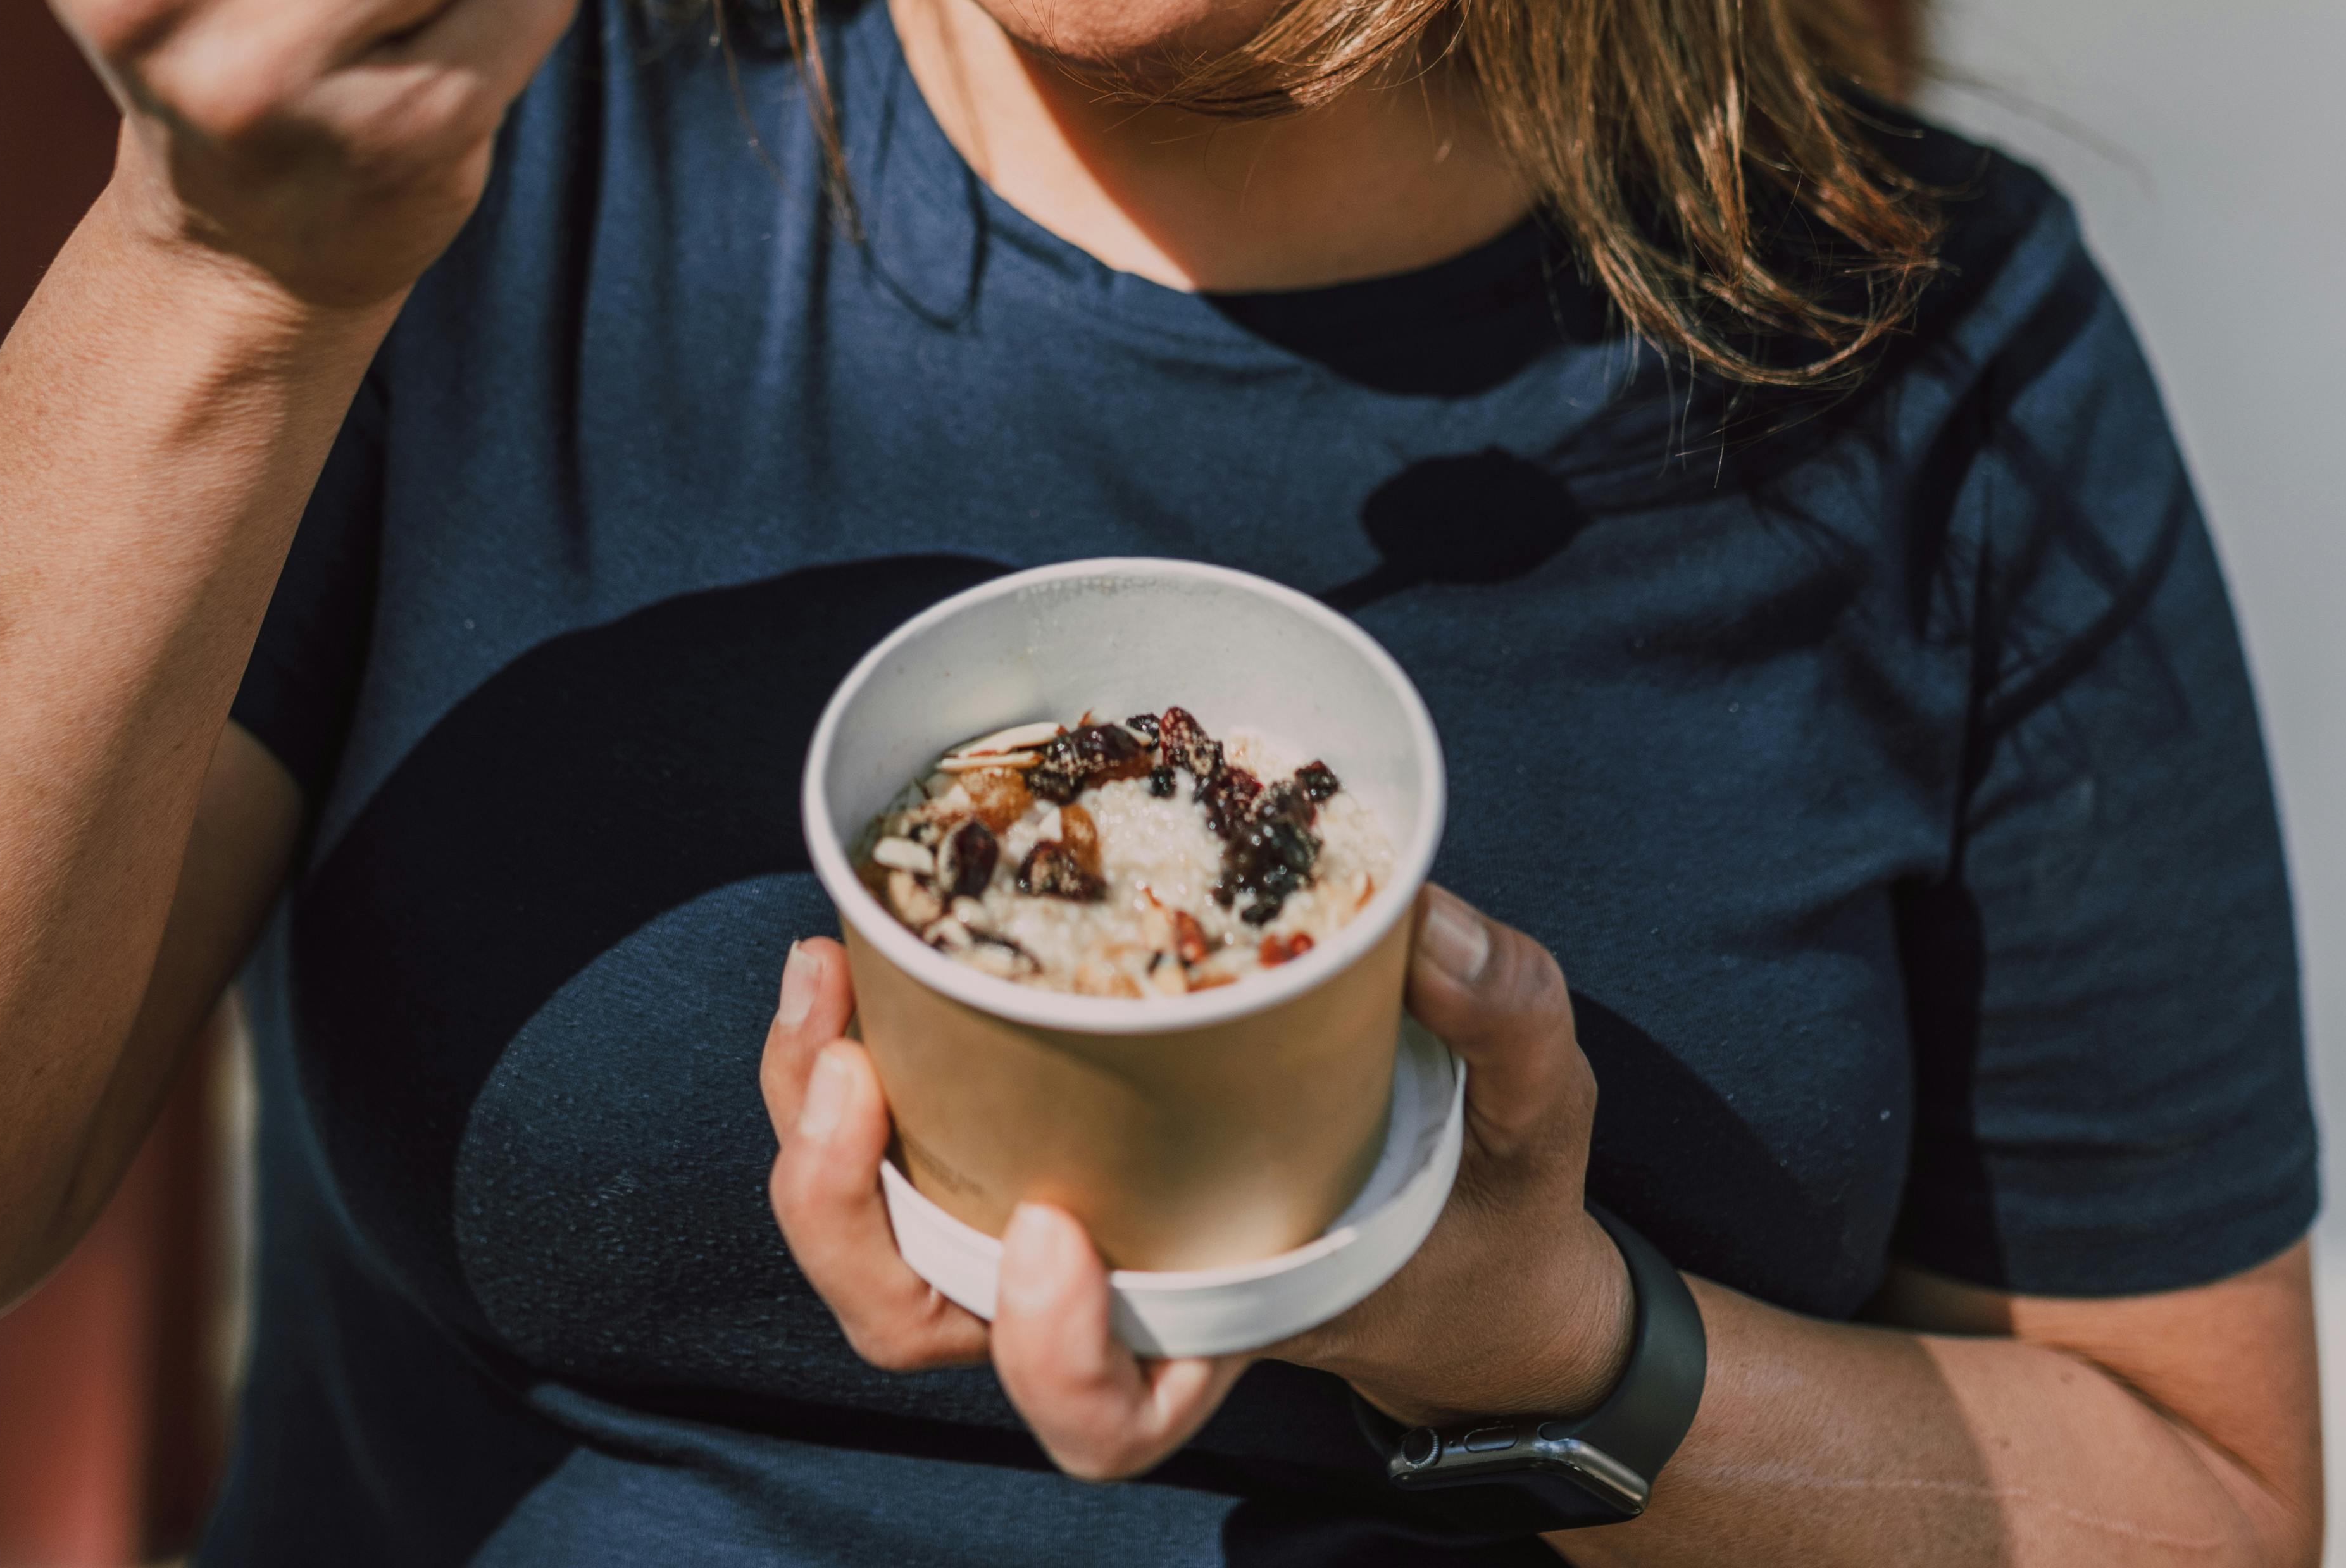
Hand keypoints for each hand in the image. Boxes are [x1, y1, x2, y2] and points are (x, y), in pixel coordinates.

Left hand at [759, 888, 1630, 1481]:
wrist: (1461, 1202)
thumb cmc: (1492, 1189)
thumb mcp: (1536, 1110)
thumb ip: (1505, 1020)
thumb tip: (1430, 922)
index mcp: (1217, 1330)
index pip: (1104, 1424)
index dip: (1052, 1359)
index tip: (1059, 1234)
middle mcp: (1106, 1300)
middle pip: (924, 1324)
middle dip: (848, 1215)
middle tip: (852, 1074)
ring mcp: (1042, 1220)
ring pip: (872, 1234)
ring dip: (809, 1125)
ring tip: (819, 984)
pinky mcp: (1011, 1137)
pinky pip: (886, 1136)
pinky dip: (836, 1063)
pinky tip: (842, 959)